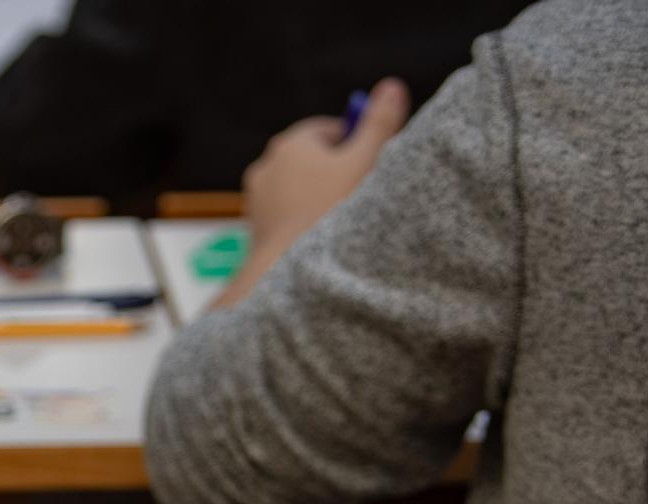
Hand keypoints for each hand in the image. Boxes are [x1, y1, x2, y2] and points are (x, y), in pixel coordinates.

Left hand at [213, 78, 409, 308]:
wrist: (290, 273)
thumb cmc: (330, 214)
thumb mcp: (365, 163)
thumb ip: (380, 124)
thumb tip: (391, 85)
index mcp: (291, 143)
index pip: (331, 131)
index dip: (355, 146)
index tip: (370, 166)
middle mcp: (267, 165)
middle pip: (313, 160)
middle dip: (336, 172)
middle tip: (359, 193)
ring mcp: (257, 197)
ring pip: (299, 189)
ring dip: (319, 197)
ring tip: (340, 218)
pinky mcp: (255, 226)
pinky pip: (287, 213)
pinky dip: (302, 219)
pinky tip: (319, 236)